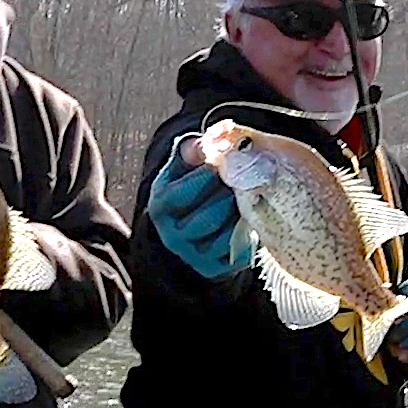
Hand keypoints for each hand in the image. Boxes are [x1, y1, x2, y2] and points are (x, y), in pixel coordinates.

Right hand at [147, 133, 251, 278]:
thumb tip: (206, 141)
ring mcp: (193, 255)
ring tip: (243, 197)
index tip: (219, 166)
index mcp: (160, 206)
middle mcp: (171, 236)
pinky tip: (246, 217)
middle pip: (210, 214)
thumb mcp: (183, 166)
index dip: (206, 176)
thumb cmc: (191, 187)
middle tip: (239, 181)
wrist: (193, 226)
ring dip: (239, 211)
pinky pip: (238, 248)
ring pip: (226, 232)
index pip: (183, 193)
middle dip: (229, 194)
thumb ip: (192, 149)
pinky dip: (247, 231)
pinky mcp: (215, 267)